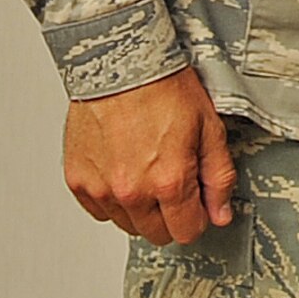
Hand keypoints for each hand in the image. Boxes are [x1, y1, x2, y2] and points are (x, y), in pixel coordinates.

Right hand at [63, 66, 235, 245]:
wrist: (121, 64)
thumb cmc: (166, 88)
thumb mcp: (209, 128)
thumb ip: (218, 177)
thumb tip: (220, 214)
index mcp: (169, 181)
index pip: (187, 231)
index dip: (198, 216)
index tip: (199, 199)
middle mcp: (131, 192)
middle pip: (157, 233)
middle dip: (172, 214)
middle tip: (175, 178)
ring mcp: (101, 189)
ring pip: (127, 224)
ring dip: (141, 207)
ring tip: (148, 167)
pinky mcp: (78, 181)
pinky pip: (99, 210)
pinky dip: (113, 198)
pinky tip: (125, 168)